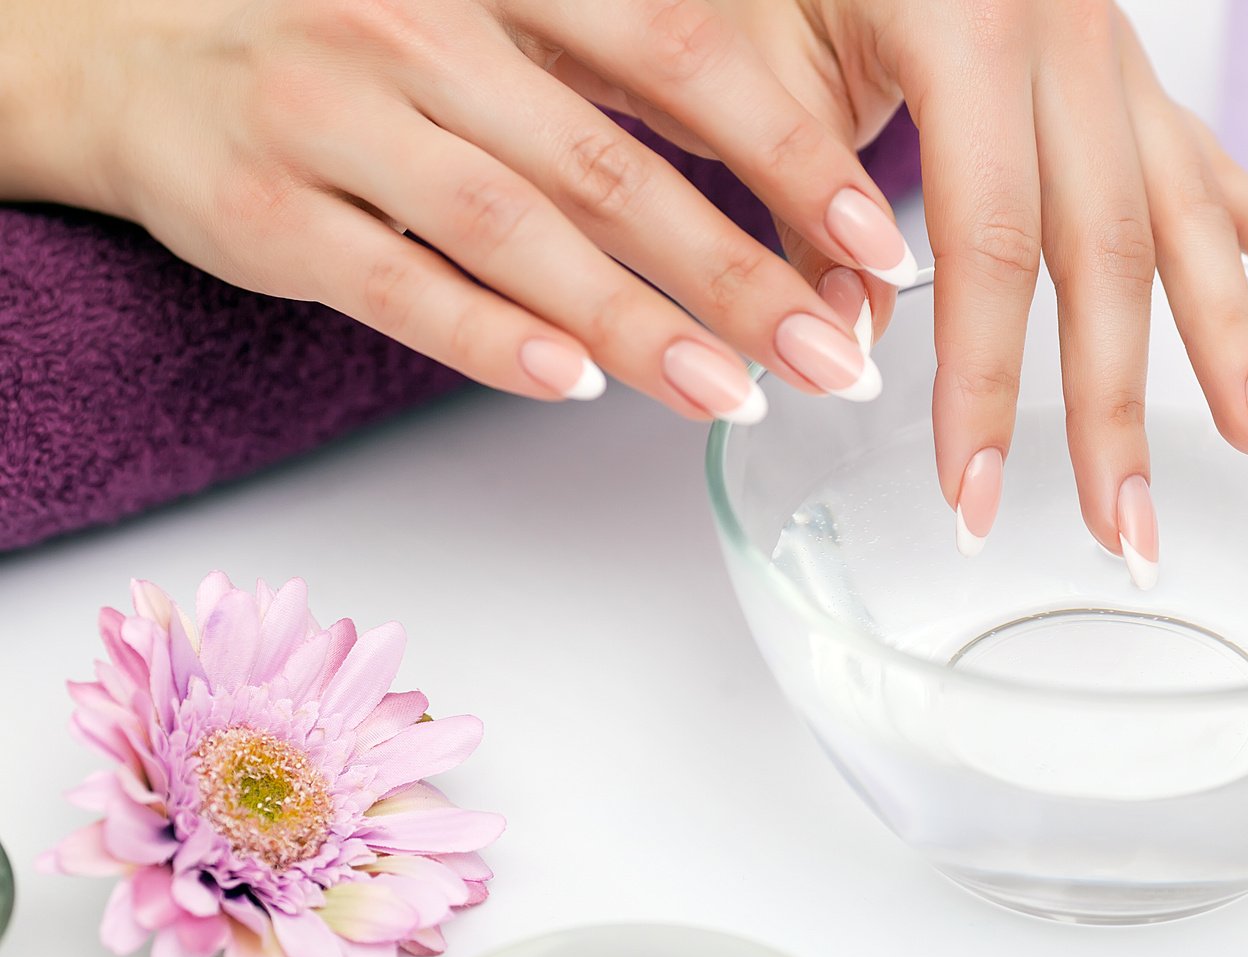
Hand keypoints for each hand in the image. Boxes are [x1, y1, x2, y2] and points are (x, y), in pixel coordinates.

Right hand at [0, 0, 913, 418]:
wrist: (139, 53)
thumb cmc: (353, 49)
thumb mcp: (488, 28)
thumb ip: (609, 84)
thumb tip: (775, 182)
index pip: (678, 54)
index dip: (785, 149)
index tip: (872, 236)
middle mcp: (422, 29)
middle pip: (612, 164)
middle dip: (740, 270)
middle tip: (836, 352)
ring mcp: (336, 116)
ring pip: (514, 232)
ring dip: (637, 322)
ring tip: (737, 393)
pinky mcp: (267, 212)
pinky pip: (396, 284)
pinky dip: (490, 339)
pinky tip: (575, 387)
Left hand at [676, 0, 1247, 573]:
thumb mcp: (756, 53)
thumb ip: (800, 200)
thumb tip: (849, 343)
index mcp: (968, 24)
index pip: (990, 243)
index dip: (983, 381)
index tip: (973, 495)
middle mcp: (1066, 39)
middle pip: (1109, 253)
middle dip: (1118, 408)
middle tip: (1126, 534)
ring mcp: (1112, 54)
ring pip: (1185, 216)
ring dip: (1232, 340)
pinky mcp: (1128, 70)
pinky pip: (1211, 159)